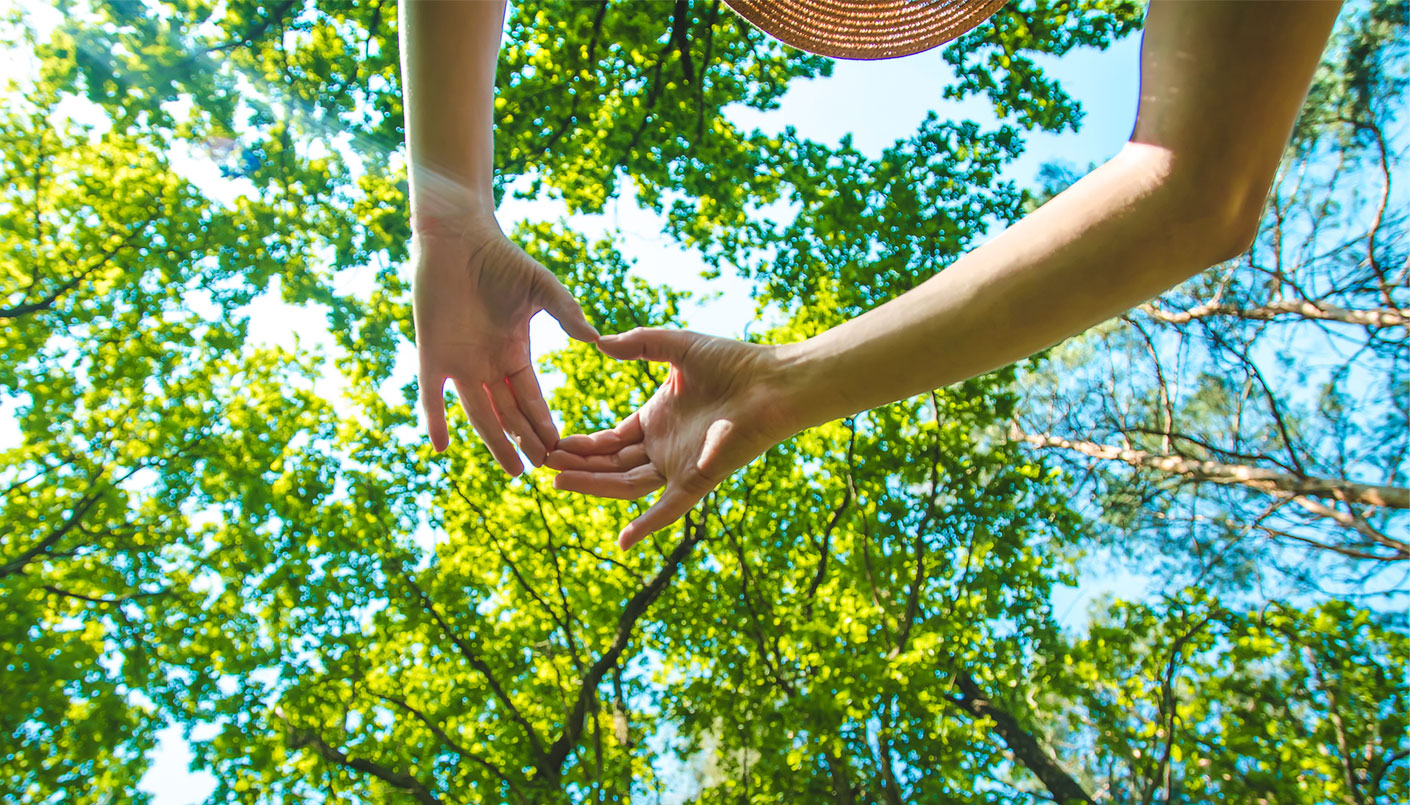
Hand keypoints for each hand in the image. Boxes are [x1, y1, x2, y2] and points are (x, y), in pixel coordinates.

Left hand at [413, 219, 597, 473]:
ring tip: (514, 469)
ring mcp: (459, 362)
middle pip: (508, 413)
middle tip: (543, 466)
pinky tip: (440, 446)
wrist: (458, 238)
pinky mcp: (432, 354)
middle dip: (525, 439)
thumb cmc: (501, 258)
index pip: (530, 398)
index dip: (543, 422)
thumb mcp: (542, 288)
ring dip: (495, 441)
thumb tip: (594, 338)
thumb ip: (566, 313)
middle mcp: (487, 365)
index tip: (559, 446)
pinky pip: (431, 395)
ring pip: (478, 412)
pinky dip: (434, 419)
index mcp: (514, 352)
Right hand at [546, 329, 796, 548]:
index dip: (582, 445)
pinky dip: (648, 525)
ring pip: (628, 484)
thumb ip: (638, 345)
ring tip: (558, 479)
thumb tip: (599, 341)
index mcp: (657, 420)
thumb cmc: (733, 362)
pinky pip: (670, 508)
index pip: (610, 441)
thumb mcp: (675, 346)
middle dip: (578, 465)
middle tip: (543, 462)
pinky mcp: (699, 479)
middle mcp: (664, 447)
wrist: (772, 382)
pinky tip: (624, 540)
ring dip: (594, 485)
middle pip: (612, 464)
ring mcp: (679, 466)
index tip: (552, 443)